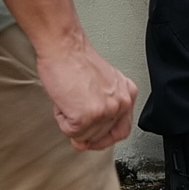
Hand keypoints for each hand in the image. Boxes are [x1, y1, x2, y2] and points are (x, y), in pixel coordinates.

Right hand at [35, 36, 137, 152]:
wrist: (64, 47)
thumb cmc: (76, 59)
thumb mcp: (101, 85)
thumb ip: (101, 112)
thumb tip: (86, 142)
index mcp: (127, 94)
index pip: (122, 130)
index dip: (104, 138)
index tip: (93, 140)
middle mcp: (120, 104)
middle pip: (101, 136)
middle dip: (84, 127)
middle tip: (73, 107)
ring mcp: (104, 112)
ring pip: (84, 136)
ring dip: (70, 120)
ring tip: (69, 98)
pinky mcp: (85, 117)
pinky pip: (69, 131)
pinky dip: (61, 118)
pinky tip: (63, 100)